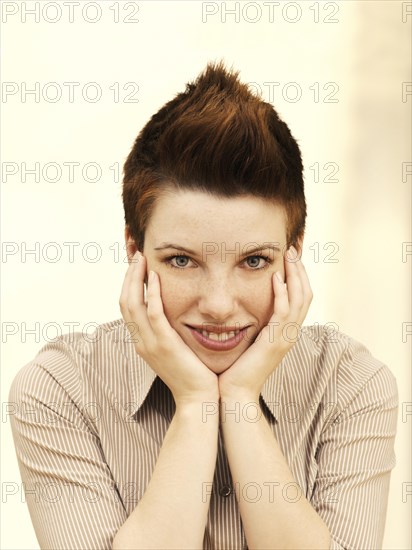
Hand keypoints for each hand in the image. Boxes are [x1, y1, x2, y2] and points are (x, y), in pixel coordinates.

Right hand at [119, 251, 218, 406]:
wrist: (199, 399)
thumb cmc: (193, 375)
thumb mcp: (175, 351)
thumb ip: (170, 332)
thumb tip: (174, 315)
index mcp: (142, 342)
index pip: (127, 307)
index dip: (128, 284)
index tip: (135, 265)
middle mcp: (141, 341)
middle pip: (124, 301)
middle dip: (127, 276)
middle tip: (135, 254)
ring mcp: (150, 343)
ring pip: (132, 304)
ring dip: (135, 278)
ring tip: (141, 258)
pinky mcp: (164, 344)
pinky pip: (153, 313)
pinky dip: (151, 293)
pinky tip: (155, 277)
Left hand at [218, 247, 312, 399]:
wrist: (235, 394)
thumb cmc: (236, 368)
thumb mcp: (248, 340)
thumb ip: (251, 323)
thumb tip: (241, 306)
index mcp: (284, 331)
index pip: (299, 297)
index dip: (298, 275)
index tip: (291, 255)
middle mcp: (290, 333)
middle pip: (306, 293)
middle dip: (301, 269)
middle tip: (294, 247)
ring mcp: (285, 338)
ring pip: (300, 299)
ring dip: (295, 275)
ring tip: (289, 254)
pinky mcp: (275, 342)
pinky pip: (283, 313)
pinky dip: (282, 293)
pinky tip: (276, 277)